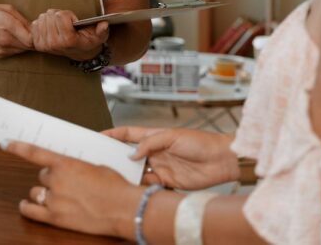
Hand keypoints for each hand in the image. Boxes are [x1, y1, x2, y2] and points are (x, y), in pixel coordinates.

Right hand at [0, 4, 33, 57]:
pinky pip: (14, 52)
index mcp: (7, 25)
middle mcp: (5, 40)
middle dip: (32, 39)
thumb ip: (22, 19)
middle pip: (29, 46)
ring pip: (22, 50)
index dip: (37, 35)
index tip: (37, 29)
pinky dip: (15, 47)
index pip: (32, 39)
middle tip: (30, 31)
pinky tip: (9, 38)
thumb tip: (35, 28)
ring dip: (24, 43)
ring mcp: (1, 49)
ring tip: (18, 33)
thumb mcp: (5, 8)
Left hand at [4, 140, 140, 238]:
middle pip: (42, 176)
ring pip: (37, 191)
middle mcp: (56, 181)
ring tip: (60, 196)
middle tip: (66, 183)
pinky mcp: (55, 218)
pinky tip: (27, 205)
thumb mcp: (95, 167)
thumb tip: (68, 170)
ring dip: (45, 193)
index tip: (5, 143)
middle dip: (51, 179)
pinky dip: (27, 207)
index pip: (34, 152)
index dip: (17, 147)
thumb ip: (75, 167)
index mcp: (66, 164)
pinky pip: (31, 211)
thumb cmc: (115, 187)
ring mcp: (54, 200)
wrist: (125, 208)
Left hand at [31, 9, 108, 60]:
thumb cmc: (89, 41)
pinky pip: (35, 24)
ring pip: (42, 18)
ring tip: (59, 25)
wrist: (79, 53)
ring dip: (50, 18)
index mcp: (68, 41)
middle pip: (50, 15)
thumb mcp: (99, 36)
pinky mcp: (37, 44)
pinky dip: (42, 23)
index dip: (69, 15)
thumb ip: (102, 30)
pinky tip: (51, 28)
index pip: (60, 16)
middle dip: (59, 15)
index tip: (74, 21)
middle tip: (66, 23)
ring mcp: (44, 45)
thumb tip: (103, 24)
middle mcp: (55, 44)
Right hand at [102, 126, 237, 189]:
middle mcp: (154, 151)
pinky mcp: (168, 181)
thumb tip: (132, 154)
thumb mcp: (172, 136)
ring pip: (138, 171)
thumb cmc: (200, 142)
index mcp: (154, 136)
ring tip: (115, 175)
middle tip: (102, 160)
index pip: (128, 134)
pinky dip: (141, 186)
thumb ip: (149, 143)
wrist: (221, 160)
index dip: (113, 134)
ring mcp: (160, 166)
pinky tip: (134, 186)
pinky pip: (150, 184)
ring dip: (128, 173)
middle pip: (130, 154)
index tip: (99, 136)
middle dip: (117, 156)